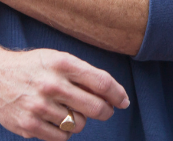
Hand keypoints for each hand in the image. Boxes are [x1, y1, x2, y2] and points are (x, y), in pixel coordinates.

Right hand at [0, 48, 128, 140]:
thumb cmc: (34, 67)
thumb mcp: (59, 59)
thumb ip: (83, 73)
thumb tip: (110, 92)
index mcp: (64, 64)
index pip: (101, 82)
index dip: (118, 94)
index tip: (124, 101)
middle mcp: (53, 85)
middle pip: (94, 106)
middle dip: (106, 111)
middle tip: (107, 111)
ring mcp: (39, 107)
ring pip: (78, 124)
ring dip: (81, 120)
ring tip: (72, 112)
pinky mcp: (28, 126)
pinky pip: (61, 137)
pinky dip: (65, 133)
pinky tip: (60, 122)